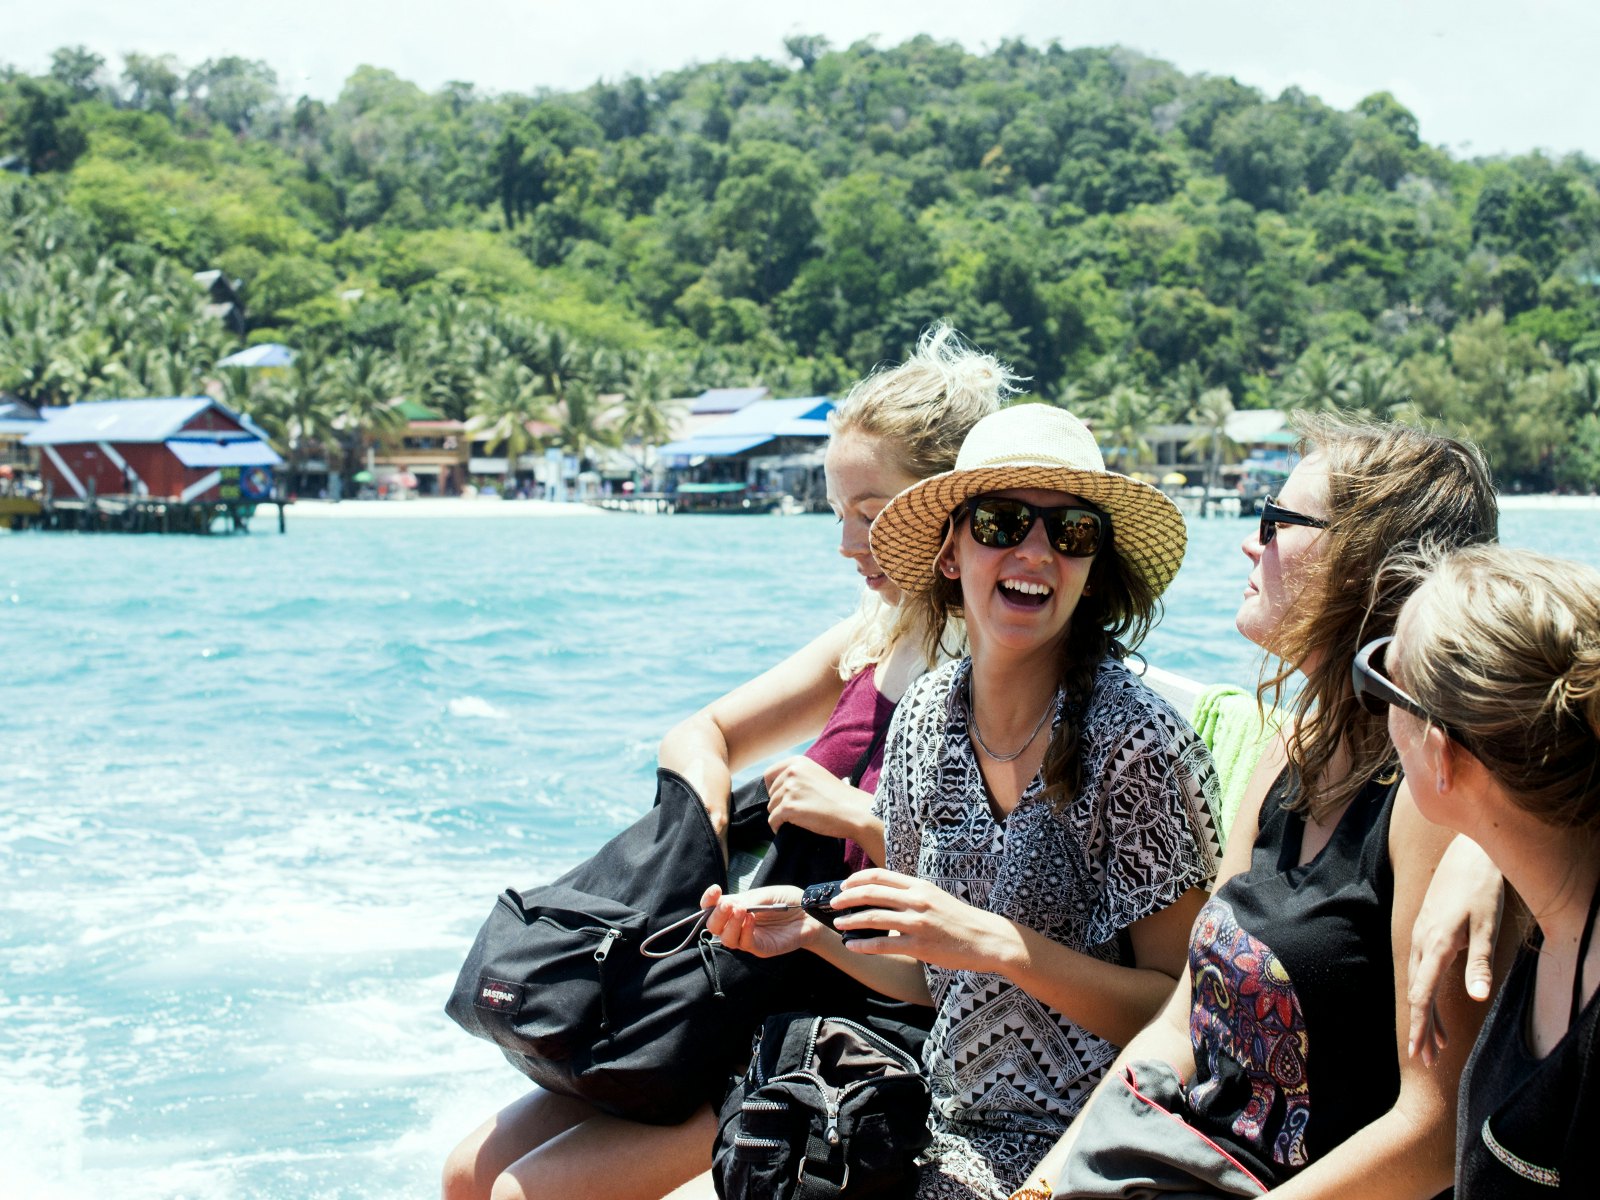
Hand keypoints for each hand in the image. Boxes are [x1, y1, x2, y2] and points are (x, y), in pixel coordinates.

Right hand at [700, 884, 815, 957]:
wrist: (810, 914)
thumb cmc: (789, 901)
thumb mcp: (767, 894)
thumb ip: (749, 899)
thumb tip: (729, 903)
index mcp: (736, 906)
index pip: (713, 907)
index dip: (709, 900)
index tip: (715, 890)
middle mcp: (738, 924)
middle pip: (714, 925)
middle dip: (717, 914)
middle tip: (728, 905)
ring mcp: (747, 937)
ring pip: (726, 938)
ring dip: (730, 924)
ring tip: (740, 910)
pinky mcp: (760, 948)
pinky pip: (745, 944)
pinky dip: (744, 931)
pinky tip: (751, 919)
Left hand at [763, 755, 871, 840]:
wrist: (854, 811)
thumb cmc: (839, 797)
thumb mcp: (817, 775)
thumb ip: (798, 776)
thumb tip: (780, 787)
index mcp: (797, 762)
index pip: (769, 774)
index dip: (772, 788)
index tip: (779, 797)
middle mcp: (791, 772)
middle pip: (771, 793)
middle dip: (779, 803)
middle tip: (795, 811)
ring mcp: (789, 789)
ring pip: (771, 807)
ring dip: (780, 815)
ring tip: (796, 820)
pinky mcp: (789, 807)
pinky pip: (773, 820)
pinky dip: (777, 826)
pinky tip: (786, 829)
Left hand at [830, 869, 1017, 974]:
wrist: (986, 939)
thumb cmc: (960, 919)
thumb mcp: (935, 896)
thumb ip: (911, 894)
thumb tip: (884, 896)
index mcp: (919, 886)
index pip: (880, 876)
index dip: (857, 880)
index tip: (844, 885)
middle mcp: (917, 900)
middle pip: (872, 893)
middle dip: (847, 897)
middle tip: (833, 903)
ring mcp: (917, 923)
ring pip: (874, 917)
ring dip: (851, 920)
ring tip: (838, 924)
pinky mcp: (919, 945)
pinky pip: (884, 944)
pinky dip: (864, 945)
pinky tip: (852, 946)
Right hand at [1407, 835, 1504, 1064]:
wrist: (1468, 854)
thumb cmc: (1481, 890)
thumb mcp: (1488, 927)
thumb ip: (1480, 964)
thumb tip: (1477, 998)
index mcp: (1435, 945)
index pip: (1422, 995)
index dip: (1420, 1026)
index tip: (1418, 1053)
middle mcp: (1422, 942)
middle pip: (1417, 994)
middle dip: (1422, 1028)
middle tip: (1428, 1060)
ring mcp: (1421, 936)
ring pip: (1419, 983)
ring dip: (1427, 1014)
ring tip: (1438, 1042)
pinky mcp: (1426, 931)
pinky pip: (1423, 970)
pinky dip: (1429, 993)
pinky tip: (1436, 1003)